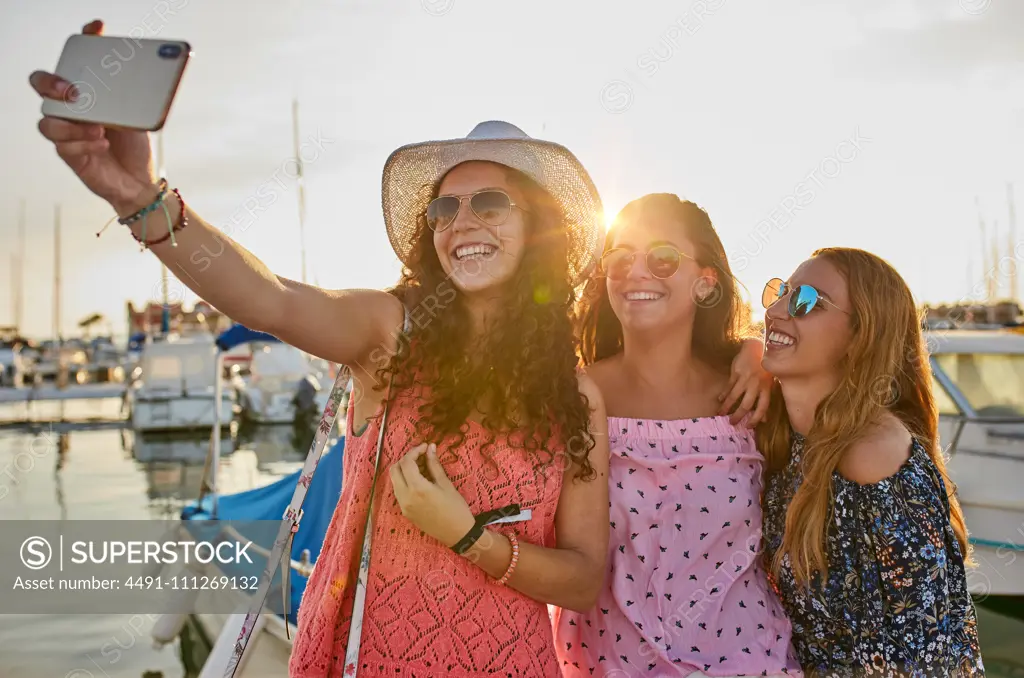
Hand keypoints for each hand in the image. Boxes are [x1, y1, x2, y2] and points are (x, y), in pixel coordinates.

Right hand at [30, 19, 157, 215]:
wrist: (141, 182)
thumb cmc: (136, 145)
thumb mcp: (139, 115)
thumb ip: (135, 94)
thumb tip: (149, 72)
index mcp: (86, 92)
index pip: (75, 59)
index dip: (82, 40)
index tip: (96, 28)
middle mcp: (70, 108)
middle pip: (42, 85)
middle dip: (51, 83)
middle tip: (73, 91)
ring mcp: (67, 130)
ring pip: (47, 120)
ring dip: (72, 124)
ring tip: (99, 128)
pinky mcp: (68, 153)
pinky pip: (63, 145)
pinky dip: (83, 143)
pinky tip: (101, 144)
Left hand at [389, 443, 474, 547]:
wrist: (457, 534)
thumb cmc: (456, 508)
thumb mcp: (446, 484)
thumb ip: (434, 465)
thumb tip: (430, 448)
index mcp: (417, 488)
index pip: (407, 462)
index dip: (415, 451)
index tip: (425, 447)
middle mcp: (405, 497)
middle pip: (394, 470)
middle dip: (405, 459)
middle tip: (420, 456)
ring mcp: (403, 505)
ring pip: (394, 481)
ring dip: (404, 470)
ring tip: (421, 467)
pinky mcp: (405, 512)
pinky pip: (399, 491)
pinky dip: (405, 481)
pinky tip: (419, 480)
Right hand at [718, 338, 772, 426]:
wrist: (756, 348)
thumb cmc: (763, 368)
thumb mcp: (767, 384)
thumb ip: (764, 401)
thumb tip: (764, 419)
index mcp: (766, 388)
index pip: (762, 407)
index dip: (756, 418)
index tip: (748, 426)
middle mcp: (756, 385)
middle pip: (747, 404)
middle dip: (738, 415)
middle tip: (732, 423)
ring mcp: (745, 379)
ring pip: (735, 396)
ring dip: (726, 406)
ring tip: (720, 413)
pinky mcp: (736, 373)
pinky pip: (729, 386)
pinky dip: (723, 394)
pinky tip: (719, 399)